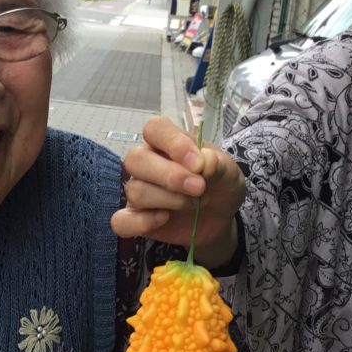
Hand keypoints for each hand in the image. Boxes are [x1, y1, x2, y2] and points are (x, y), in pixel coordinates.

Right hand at [111, 116, 245, 269]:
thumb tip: (205, 160)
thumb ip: (218, 164)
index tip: (198, 162)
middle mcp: (147, 163)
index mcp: (167, 143)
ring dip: (169, 199)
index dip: (172, 142)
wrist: (221, 217)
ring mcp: (139, 190)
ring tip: (195, 204)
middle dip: (169, 176)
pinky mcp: (136, 218)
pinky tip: (164, 219)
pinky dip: (140, 222)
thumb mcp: (229, 173)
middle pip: (135, 159)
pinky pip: (121, 221)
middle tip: (200, 188)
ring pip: (135, 190)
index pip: (154, 129)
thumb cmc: (220, 185)